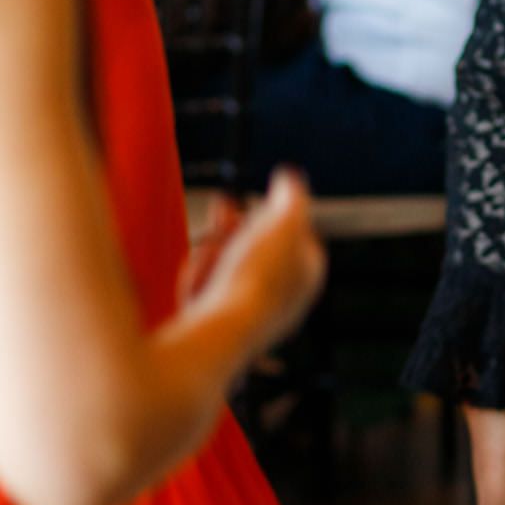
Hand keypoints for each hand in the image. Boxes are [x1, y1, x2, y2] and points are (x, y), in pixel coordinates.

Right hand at [185, 170, 324, 350]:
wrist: (226, 328)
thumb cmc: (260, 277)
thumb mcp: (285, 221)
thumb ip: (291, 195)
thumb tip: (290, 176)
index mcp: (308, 272)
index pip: (293, 232)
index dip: (270, 212)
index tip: (251, 201)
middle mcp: (284, 295)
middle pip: (254, 247)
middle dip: (232, 227)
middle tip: (221, 208)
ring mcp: (252, 312)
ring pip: (224, 267)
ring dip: (211, 254)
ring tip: (208, 256)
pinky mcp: (221, 325)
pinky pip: (203, 290)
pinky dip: (197, 279)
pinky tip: (196, 282)